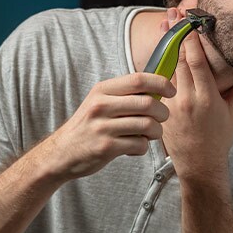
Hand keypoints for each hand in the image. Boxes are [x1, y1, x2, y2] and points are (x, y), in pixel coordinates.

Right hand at [44, 73, 174, 179]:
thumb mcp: (99, 102)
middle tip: (162, 118)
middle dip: (163, 112)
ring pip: (148, 125)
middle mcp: (101, 106)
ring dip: (156, 132)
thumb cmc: (88, 126)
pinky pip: (139, 144)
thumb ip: (124, 94)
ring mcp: (103, 127)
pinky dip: (143, 147)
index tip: (171, 91)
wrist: (61, 152)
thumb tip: (158, 87)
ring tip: (150, 134)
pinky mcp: (106, 148)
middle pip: (147, 103)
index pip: (138, 79)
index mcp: (102, 90)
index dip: (160, 83)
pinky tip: (134, 147)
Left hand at [160, 8, 232, 181]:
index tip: (191, 22)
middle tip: (173, 13)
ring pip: (165, 67)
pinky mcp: (160, 109)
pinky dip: (158, 63)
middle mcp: (187, 99)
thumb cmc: (219, 139)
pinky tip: (157, 47)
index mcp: (207, 98)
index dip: (193, 40)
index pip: (197, 62)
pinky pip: (158, 83)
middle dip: (176, 34)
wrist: (199, 165)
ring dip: (164, 44)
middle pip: (178, 59)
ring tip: (163, 22)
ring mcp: (170, 105)